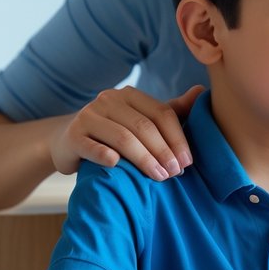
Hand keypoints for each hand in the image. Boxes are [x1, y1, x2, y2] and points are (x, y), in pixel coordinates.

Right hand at [49, 85, 204, 179]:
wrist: (67, 141)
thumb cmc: (112, 131)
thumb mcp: (141, 119)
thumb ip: (170, 110)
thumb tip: (201, 92)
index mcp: (130, 95)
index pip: (161, 113)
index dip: (177, 138)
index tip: (187, 162)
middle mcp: (108, 100)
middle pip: (144, 126)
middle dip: (164, 151)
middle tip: (175, 173)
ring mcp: (88, 117)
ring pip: (122, 137)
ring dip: (144, 159)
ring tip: (159, 177)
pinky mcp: (72, 136)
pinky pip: (92, 147)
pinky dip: (105, 156)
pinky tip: (117, 166)